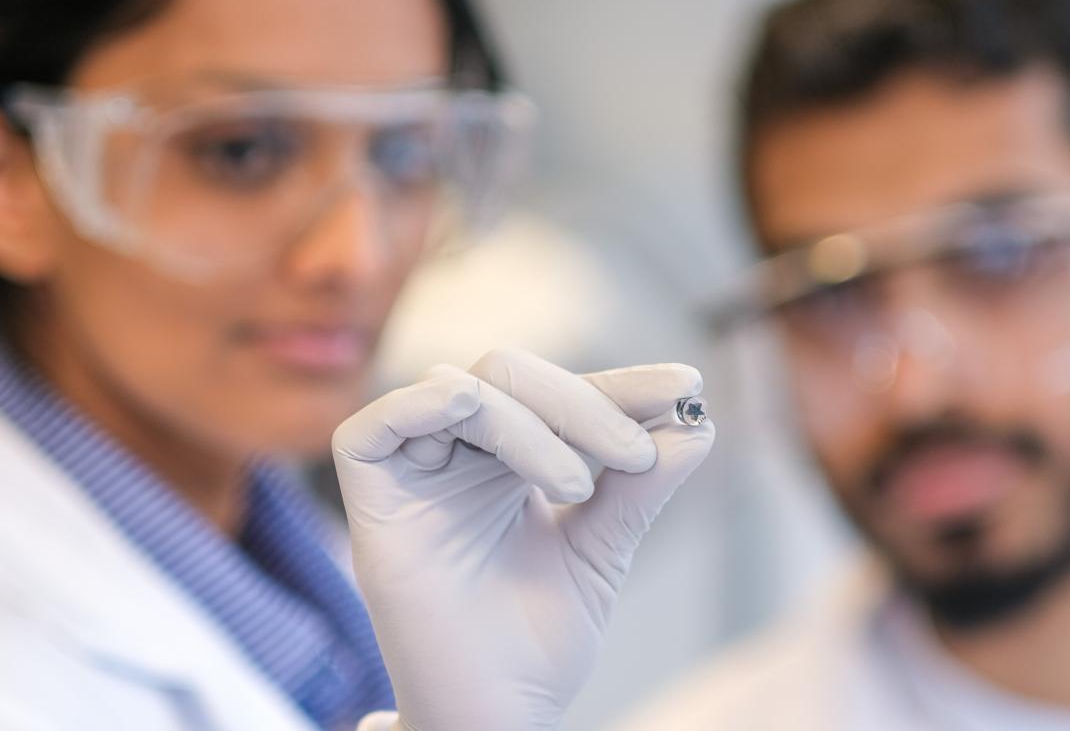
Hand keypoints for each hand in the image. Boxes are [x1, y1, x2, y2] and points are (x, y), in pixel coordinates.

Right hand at [334, 347, 714, 730]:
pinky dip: (429, 405)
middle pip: (509, 374)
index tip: (686, 384)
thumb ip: (640, 488)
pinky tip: (476, 417)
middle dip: (583, 402)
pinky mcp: (370, 503)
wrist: (498, 714)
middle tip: (637, 453)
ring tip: (579, 488)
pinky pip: (372, 427)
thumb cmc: (537, 645)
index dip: (622, 383)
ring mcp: (412, 474)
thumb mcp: (602, 551)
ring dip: (533, 422)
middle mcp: (458, 454)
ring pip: (462, 389)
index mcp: (509, 457)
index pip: (563, 393)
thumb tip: (699, 425)